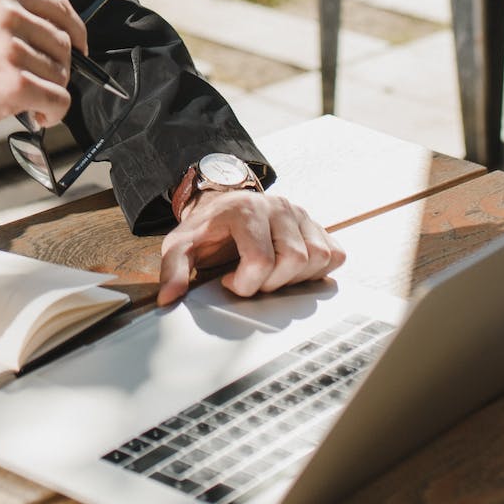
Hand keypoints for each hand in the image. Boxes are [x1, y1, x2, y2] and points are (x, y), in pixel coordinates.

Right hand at [0, 0, 85, 199]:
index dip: (76, 31)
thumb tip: (60, 42)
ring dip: (50, 94)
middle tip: (35, 87)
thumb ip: (14, 22)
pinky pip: (58, 100)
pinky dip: (53, 113)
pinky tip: (36, 116)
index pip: (58, 7)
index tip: (80, 48)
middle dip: (57, 70)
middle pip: (64, 44)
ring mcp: (11, 48)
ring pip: (62, 75)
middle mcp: (8, 14)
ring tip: (24, 102)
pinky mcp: (14, 83)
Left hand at [156, 190, 344, 306]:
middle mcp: (278, 207)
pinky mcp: (317, 225)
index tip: (229, 280)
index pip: (261, 260)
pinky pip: (335, 254)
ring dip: (296, 278)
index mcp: (245, 210)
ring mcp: (301, 215)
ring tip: (271, 275)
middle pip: (293, 259)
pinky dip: (318, 270)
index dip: (245, 283)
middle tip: (252, 279)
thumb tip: (169, 298)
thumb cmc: (206, 229)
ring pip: (318, 258)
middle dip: (272, 282)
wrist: (223, 204)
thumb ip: (174, 269)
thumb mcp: (181, 245)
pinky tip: (292, 271)